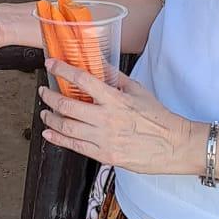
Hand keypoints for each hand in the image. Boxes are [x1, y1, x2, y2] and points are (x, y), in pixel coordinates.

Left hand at [39, 62, 198, 174]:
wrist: (174, 145)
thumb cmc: (158, 118)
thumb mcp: (137, 90)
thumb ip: (115, 76)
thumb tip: (98, 62)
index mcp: (114, 99)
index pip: (81, 79)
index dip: (62, 70)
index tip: (51, 64)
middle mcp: (106, 118)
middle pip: (67, 105)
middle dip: (49, 97)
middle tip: (43, 92)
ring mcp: (104, 139)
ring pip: (66, 127)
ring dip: (50, 119)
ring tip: (45, 112)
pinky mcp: (105, 156)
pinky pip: (75, 146)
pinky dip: (58, 139)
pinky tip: (50, 134)